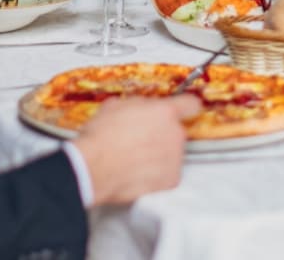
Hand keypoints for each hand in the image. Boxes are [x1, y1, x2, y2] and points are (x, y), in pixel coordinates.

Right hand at [72, 94, 199, 205]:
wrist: (93, 168)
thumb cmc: (102, 136)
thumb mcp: (117, 105)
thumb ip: (140, 105)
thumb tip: (143, 108)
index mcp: (165, 112)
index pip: (191, 104)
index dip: (185, 106)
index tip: (183, 110)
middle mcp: (175, 134)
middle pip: (177, 131)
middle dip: (163, 133)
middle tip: (142, 139)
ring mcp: (175, 158)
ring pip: (173, 152)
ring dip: (160, 154)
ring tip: (137, 159)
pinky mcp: (171, 180)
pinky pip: (168, 173)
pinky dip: (158, 174)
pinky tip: (139, 172)